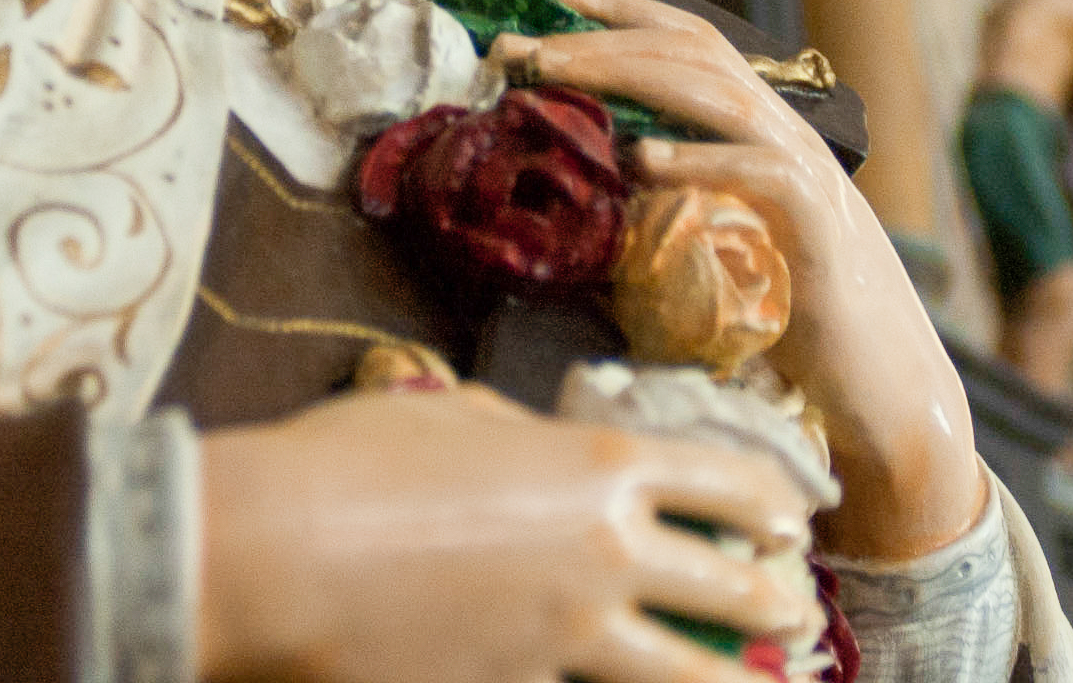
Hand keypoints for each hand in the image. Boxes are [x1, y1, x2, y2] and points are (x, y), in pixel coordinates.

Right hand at [198, 383, 808, 682]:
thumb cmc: (350, 463)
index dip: (768, 500)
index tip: (791, 520)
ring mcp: (567, 639)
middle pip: (727, 585)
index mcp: (594, 467)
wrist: (280, 553)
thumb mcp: (450, 415)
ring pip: (686, 676)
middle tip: (789, 609)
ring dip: (733, 682)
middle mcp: (603, 556)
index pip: (718, 479)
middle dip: (771, 600)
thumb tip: (531, 443)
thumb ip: (514, 432)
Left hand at [502, 0, 984, 560]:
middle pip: (690, 50)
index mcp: (752, 128)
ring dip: (630, 74)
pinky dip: (702, 158)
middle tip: (519, 42)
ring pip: (719, 92)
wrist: (883, 389)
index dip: (608, 7)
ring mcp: (806, 172)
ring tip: (557, 73)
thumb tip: (577, 190)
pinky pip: (761, 173)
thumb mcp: (714, 245)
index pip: (679, 41)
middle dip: (598, 35)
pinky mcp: (820, 226)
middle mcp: (780, 133)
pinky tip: (647, 160)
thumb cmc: (792, 323)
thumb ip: (661, 207)